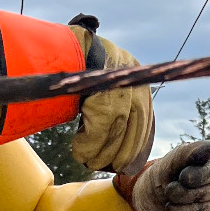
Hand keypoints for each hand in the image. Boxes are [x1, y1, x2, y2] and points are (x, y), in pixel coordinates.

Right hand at [66, 15, 153, 174]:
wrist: (65, 45)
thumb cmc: (81, 64)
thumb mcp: (106, 80)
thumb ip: (116, 102)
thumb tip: (117, 139)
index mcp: (139, 79)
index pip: (144, 122)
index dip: (134, 146)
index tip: (126, 162)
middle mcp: (135, 86)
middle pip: (131, 132)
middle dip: (118, 154)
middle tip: (102, 164)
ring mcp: (121, 95)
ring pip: (114, 135)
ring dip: (99, 153)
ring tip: (87, 160)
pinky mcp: (104, 103)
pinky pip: (98, 133)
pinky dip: (87, 146)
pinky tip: (78, 149)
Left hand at [130, 140, 209, 210]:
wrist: (154, 200)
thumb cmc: (167, 175)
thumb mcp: (170, 161)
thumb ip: (188, 152)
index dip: (197, 176)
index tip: (182, 177)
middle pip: (208, 192)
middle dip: (182, 194)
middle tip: (169, 191)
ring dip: (181, 210)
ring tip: (171, 205)